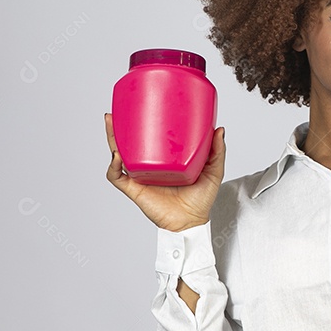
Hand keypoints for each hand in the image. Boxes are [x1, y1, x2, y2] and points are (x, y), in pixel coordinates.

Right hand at [104, 113, 225, 231]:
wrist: (191, 222)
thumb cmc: (200, 200)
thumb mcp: (213, 171)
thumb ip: (217, 152)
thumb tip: (219, 129)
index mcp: (164, 159)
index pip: (150, 138)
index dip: (143, 124)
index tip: (142, 108)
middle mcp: (149, 166)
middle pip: (129, 143)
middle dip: (119, 127)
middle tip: (116, 112)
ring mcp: (140, 176)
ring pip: (118, 155)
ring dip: (111, 139)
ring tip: (110, 122)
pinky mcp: (135, 189)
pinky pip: (118, 177)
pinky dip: (114, 166)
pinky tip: (118, 155)